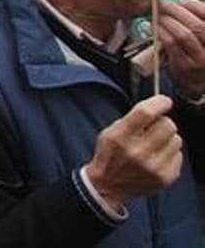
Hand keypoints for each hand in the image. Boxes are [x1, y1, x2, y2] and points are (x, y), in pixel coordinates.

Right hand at [84, 95, 183, 212]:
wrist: (108, 187)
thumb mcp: (110, 132)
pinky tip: (157, 158)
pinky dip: (170, 154)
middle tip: (154, 128)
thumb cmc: (110, 155)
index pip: (145, 112)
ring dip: (167, 139)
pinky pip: (179, 155)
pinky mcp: (165, 178)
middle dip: (163, 122)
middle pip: (168, 124)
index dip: (159, 102)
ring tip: (155, 145)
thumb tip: (158, 106)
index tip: (164, 101)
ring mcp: (154, 167)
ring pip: (177, 139)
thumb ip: (132, 119)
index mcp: (120, 137)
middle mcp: (138, 153)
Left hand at [157, 0, 204, 96]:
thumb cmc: (197, 50)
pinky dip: (161, 32)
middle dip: (177, 11)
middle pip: (197, 25)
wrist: (197, 79)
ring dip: (168, 21)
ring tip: (159, 15)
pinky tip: (156, 27)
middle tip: (163, 4)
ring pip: (184, 35)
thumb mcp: (201, 35)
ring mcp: (201, 58)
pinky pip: (171, 44)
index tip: (180, 0)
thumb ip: (194, 17)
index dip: (193, 5)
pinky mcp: (185, 65)